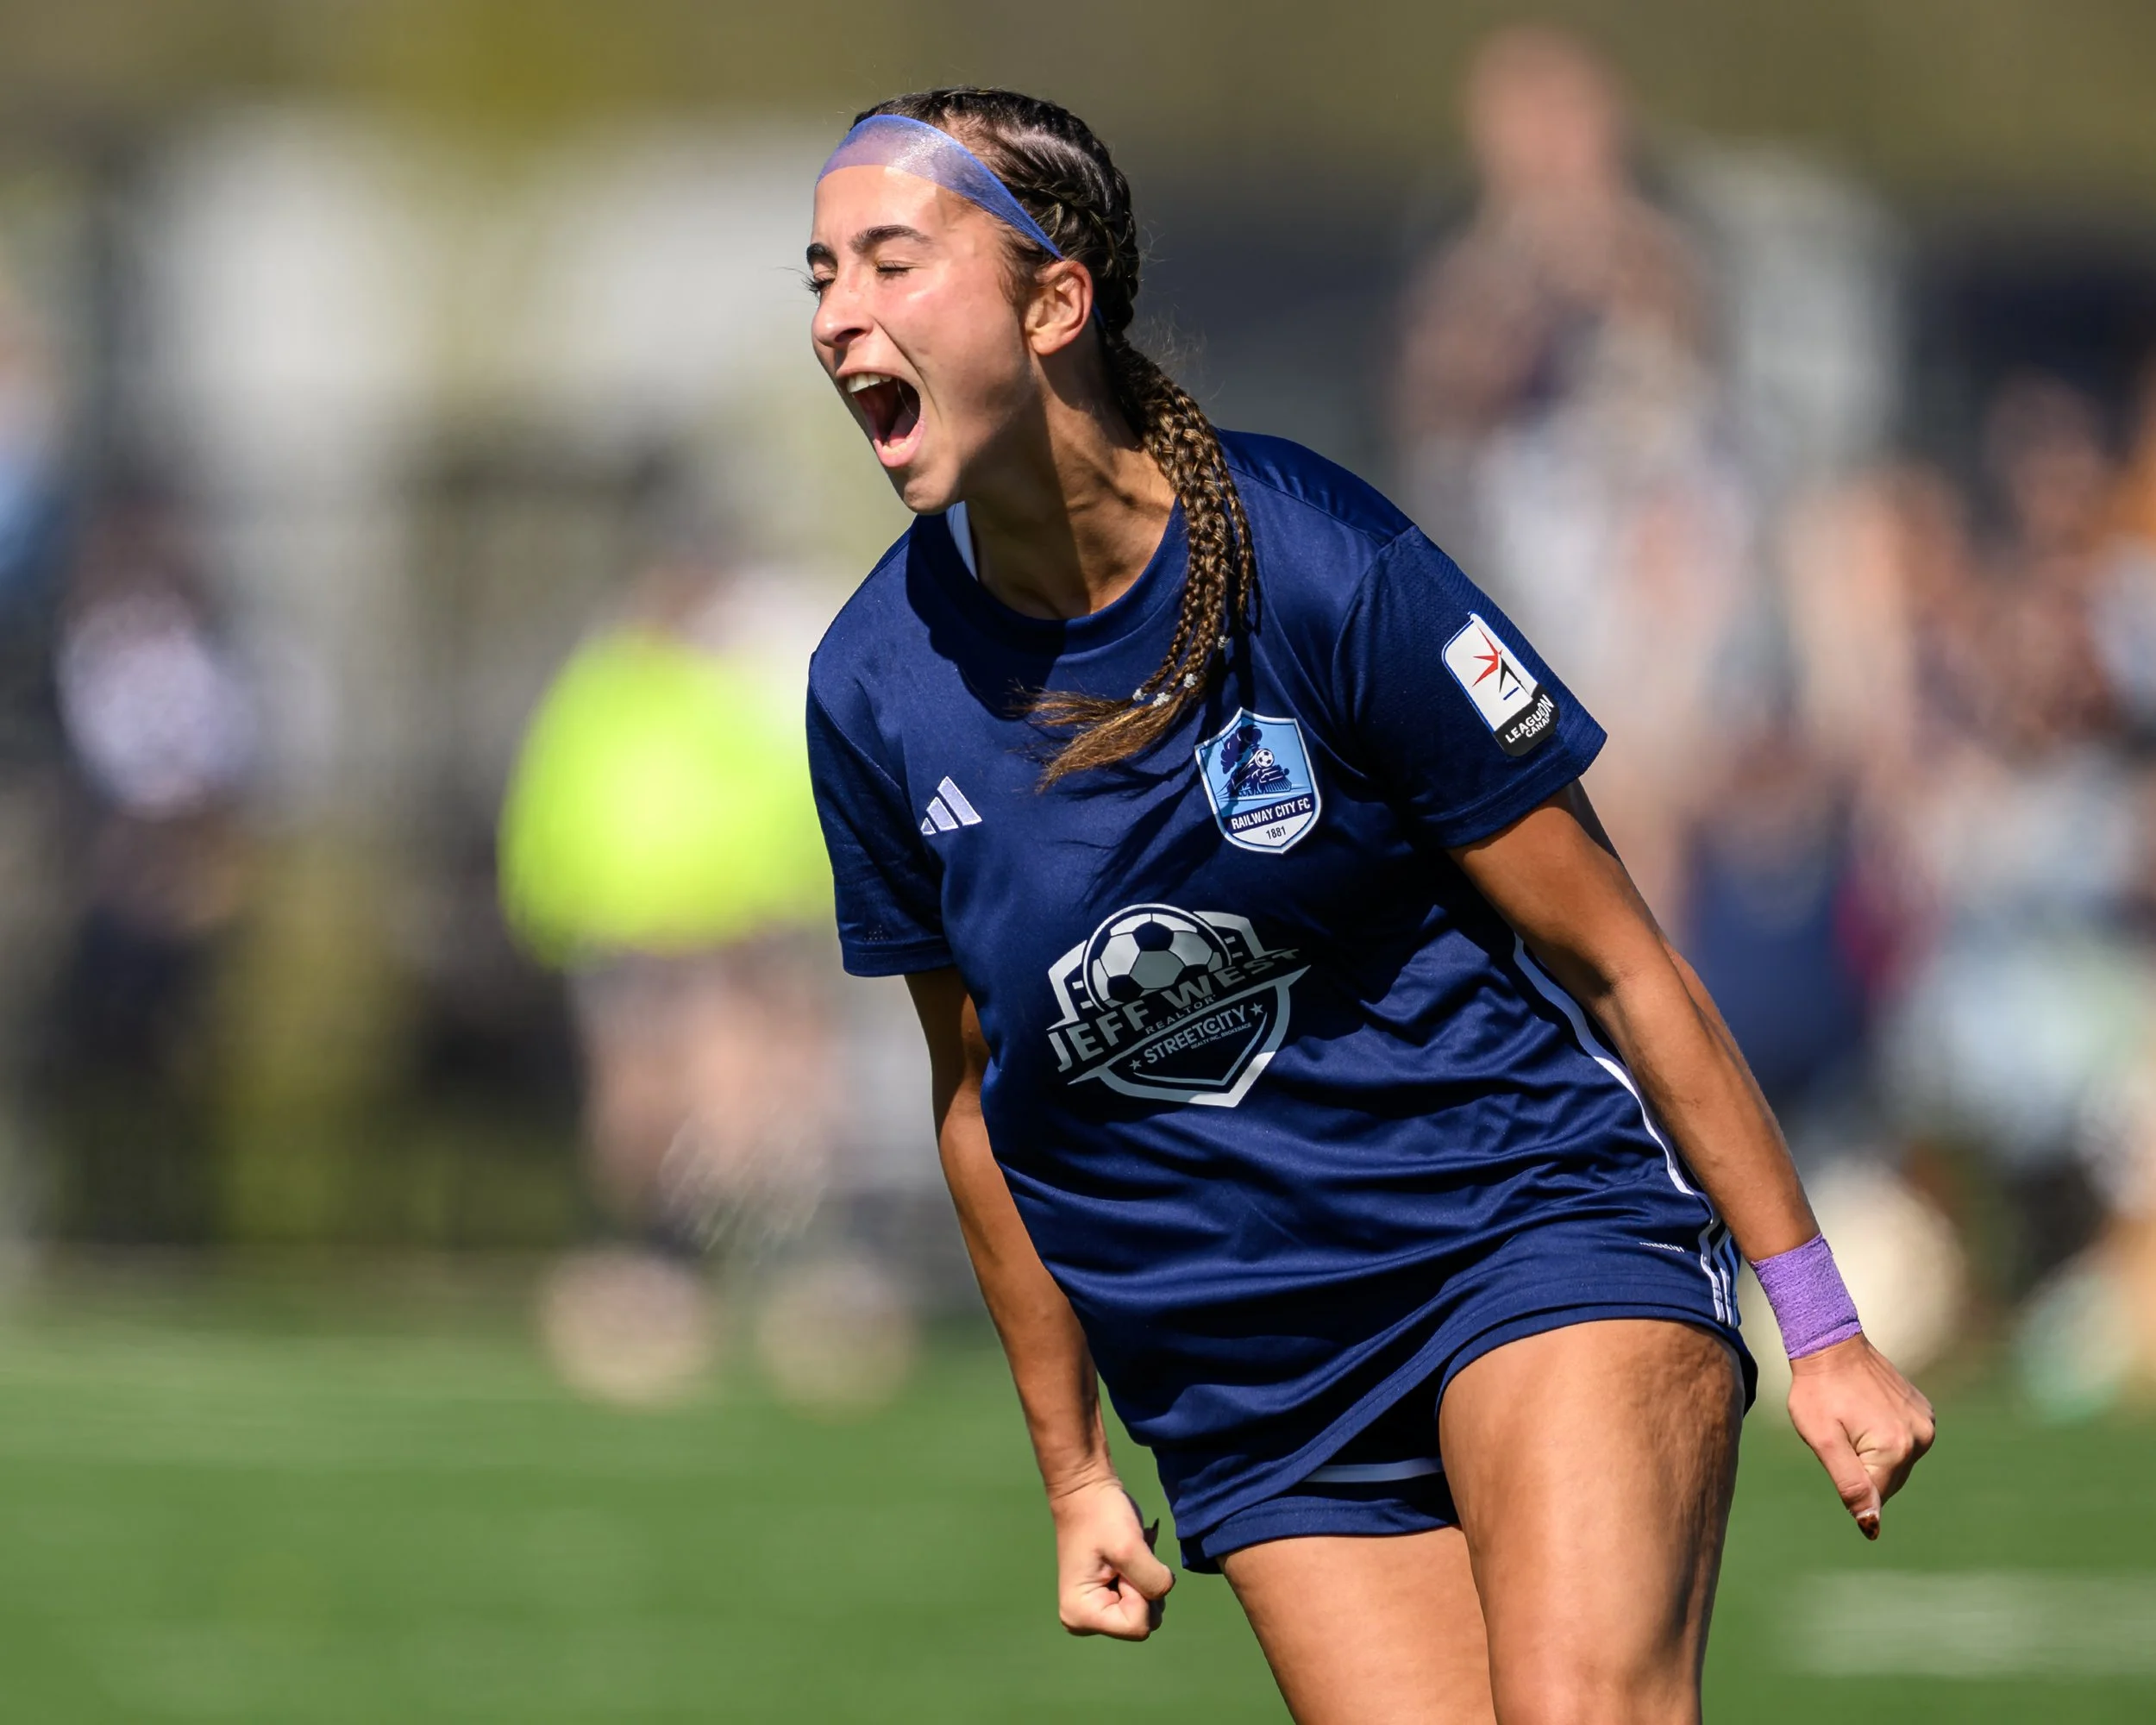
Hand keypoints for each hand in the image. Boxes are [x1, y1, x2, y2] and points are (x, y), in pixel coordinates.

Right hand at [1049, 1477, 1174, 1639]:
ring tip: (1130, 1553)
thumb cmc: (1101, 1515)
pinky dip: (1146, 1574)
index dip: (1141, 1592)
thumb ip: (1153, 1581)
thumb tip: (1162, 1594)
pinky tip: (1133, 1554)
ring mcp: (1097, 1611)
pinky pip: (1145, 1599)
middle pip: (1145, 1622)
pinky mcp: (1108, 1598)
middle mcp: (1085, 1621)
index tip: (1123, 1564)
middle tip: (1128, 1557)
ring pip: (1149, 1610)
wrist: (1087, 1491)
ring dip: (1147, 1577)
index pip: (1138, 1627)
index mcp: (1081, 1615)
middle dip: (1146, 1586)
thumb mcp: (1130, 1547)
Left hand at [1786, 1333, 1936, 1540]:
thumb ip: (1849, 1484)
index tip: (1836, 1449)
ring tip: (1853, 1422)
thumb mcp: (1823, 1440)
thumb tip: (1871, 1525)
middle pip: (1889, 1482)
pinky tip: (1866, 1414)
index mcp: (1897, 1448)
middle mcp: (1921, 1438)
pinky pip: (1905, 1443)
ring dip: (1874, 1455)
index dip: (1848, 1480)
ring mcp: (1926, 1423)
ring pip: (1897, 1464)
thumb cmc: (1818, 1392)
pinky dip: (1885, 1439)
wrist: (1831, 1345)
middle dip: (1862, 1469)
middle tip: (1841, 1434)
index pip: (1876, 1496)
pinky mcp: (1924, 1412)